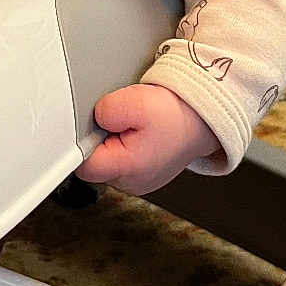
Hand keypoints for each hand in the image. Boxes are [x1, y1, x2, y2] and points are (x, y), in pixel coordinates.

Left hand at [80, 84, 220, 193]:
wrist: (203, 120)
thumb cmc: (176, 116)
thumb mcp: (137, 102)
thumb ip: (106, 111)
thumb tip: (94, 118)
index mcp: (127, 170)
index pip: (82, 164)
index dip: (82, 140)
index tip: (91, 124)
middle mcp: (130, 183)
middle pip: (93, 162)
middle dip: (99, 138)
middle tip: (120, 119)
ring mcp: (137, 182)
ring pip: (107, 160)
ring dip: (112, 141)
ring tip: (132, 124)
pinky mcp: (142, 175)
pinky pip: (121, 160)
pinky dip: (125, 145)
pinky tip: (138, 132)